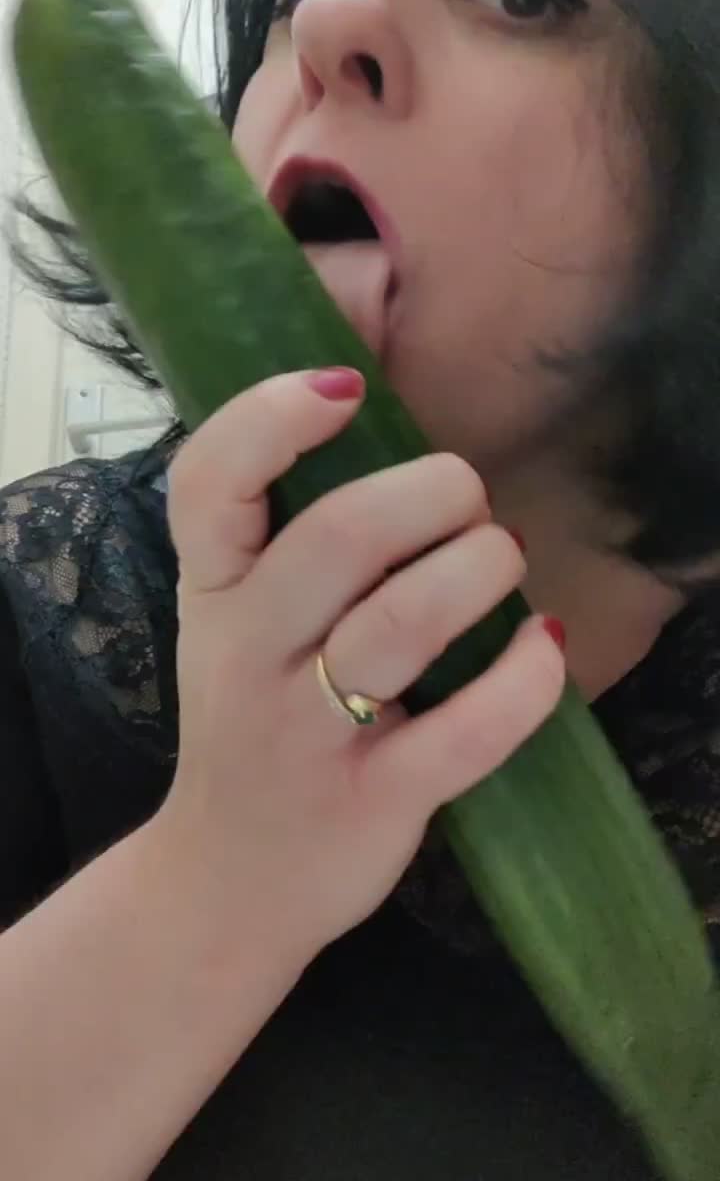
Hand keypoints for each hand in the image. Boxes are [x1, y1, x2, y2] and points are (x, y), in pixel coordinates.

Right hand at [160, 368, 564, 966]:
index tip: (347, 389)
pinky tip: (545, 647)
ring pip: (404, 624)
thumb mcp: (233, 625)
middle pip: (340, 538)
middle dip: (433, 493)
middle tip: (467, 501)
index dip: (272, 416)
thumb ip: (279, 539)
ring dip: (480, 570)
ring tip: (502, 562)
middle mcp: (247, 654)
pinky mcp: (373, 801)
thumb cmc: (251, 725)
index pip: (207, 482)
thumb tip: (389, 435)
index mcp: (212, 594)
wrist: (228, 884)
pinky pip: (466, 731)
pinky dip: (526, 679)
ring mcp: (307, 733)